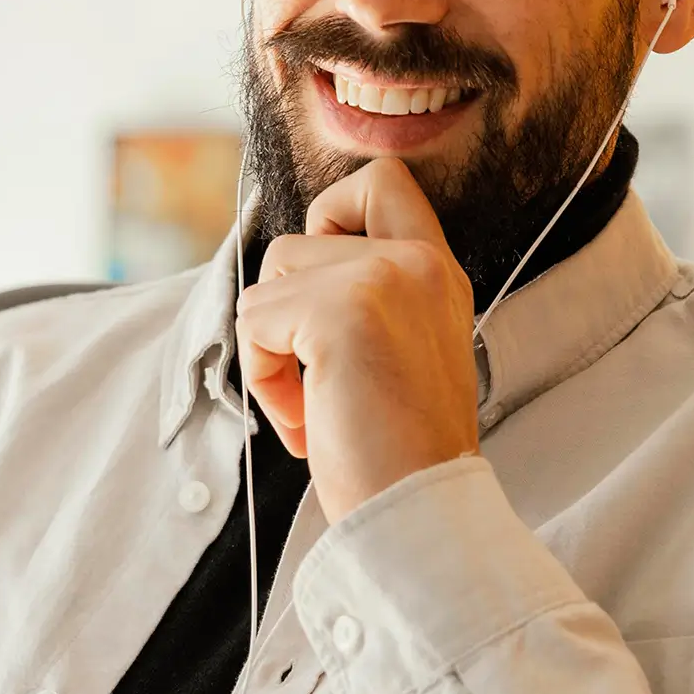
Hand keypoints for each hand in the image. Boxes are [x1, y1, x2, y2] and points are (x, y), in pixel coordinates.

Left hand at [235, 158, 480, 523]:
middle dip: (290, 295)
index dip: (335, 213)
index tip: (331, 285)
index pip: (383, 181)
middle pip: (307, 226)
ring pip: (273, 273)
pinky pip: (255, 320)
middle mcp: (418, 263)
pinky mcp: (339, 311)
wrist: (419, 511)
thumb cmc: (402, 453)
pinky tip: (308, 423)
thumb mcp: (405, 351)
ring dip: (274, 345)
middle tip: (319, 355)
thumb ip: (370, 297)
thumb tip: (290, 274)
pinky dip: (265, 379)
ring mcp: (382, 279)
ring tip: (317, 405)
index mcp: (438, 273)